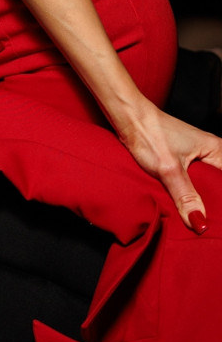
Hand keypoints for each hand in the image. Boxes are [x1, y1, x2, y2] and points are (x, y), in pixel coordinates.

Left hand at [116, 103, 221, 230]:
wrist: (129, 118)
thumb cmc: (150, 134)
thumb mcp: (169, 170)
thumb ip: (186, 197)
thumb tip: (200, 223)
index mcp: (216, 151)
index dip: (221, 201)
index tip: (218, 219)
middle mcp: (212, 152)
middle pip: (219, 185)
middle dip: (215, 202)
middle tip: (207, 223)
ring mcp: (199, 156)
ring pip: (207, 185)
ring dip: (202, 200)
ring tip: (197, 218)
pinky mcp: (185, 160)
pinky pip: (196, 182)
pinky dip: (191, 194)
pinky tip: (186, 205)